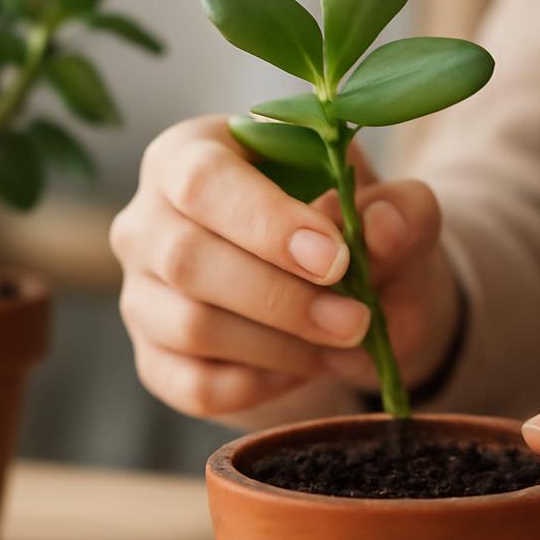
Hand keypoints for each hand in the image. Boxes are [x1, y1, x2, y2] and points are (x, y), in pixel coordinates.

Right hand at [109, 115, 459, 417]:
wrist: (340, 291)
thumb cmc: (347, 227)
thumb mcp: (388, 206)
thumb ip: (399, 209)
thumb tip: (381, 231)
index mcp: (190, 153)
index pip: (202, 181)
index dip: (265, 224)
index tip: (334, 260)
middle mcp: (147, 220)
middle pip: (186, 260)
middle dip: (282, 298)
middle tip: (356, 321)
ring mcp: (140, 294)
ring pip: (190, 327)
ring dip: (279, 345)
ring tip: (341, 343)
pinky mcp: (154, 358)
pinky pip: (193, 385)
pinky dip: (258, 386)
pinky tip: (302, 366)